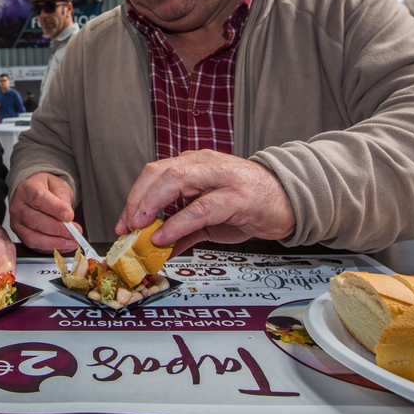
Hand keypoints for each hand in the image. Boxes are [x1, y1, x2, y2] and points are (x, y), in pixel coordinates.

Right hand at [9, 172, 77, 253]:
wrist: (34, 194)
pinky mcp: (21, 237)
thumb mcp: (58, 185)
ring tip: (72, 241)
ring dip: (55, 242)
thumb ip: (62, 197)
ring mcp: (17, 224)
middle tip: (75, 232)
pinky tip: (65, 245)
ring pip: (33, 237)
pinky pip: (35, 246)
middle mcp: (18, 207)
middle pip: (36, 221)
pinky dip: (52, 248)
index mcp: (26, 190)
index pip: (39, 199)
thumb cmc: (46, 189)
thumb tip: (67, 214)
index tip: (69, 216)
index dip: (55, 208)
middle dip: (58, 229)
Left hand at [116, 150, 295, 256]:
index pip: (155, 173)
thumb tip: (157, 249)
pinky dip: (178, 223)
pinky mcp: (237, 197)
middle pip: (160, 172)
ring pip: (177, 180)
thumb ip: (183, 231)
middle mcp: (205, 164)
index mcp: (195, 164)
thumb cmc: (249, 204)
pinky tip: (165, 237)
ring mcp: (221, 177)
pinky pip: (200, 208)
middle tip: (127, 224)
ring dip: (152, 205)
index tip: (123, 221)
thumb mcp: (210, 217)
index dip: (134, 196)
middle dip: (138, 199)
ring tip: (140, 228)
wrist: (290, 201)